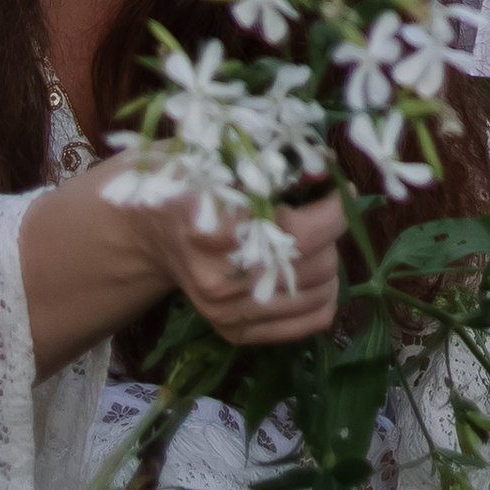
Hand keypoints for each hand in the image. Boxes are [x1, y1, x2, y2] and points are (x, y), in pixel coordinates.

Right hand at [124, 183, 348, 346]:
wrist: (149, 231)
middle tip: (324, 211)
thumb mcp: (226, 158)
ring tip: (315, 239)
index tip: (340, 189)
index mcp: (215, 228)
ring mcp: (226, 311)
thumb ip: (278, 163)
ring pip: (319, 293)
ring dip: (330, 262)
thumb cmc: (194, 182)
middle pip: (316, 264)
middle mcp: (219, 279)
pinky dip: (324, 296)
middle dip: (332, 232)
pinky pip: (308, 323)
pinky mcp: (233, 331)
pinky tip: (311, 271)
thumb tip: (331, 171)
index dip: (335, 209)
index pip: (302, 234)